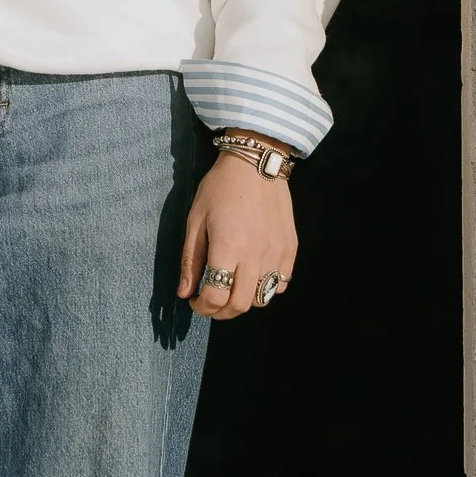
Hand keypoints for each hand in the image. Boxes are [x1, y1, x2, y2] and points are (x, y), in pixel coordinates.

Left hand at [177, 151, 297, 318]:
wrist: (256, 164)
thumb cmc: (219, 189)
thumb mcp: (195, 220)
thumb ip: (191, 260)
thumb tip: (184, 293)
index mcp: (228, 247)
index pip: (215, 296)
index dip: (202, 308)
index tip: (194, 302)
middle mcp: (255, 255)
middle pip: (240, 305)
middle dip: (221, 312)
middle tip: (210, 303)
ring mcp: (277, 253)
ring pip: (262, 299)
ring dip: (243, 301)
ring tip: (231, 289)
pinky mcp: (291, 249)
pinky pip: (281, 283)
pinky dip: (266, 288)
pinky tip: (253, 275)